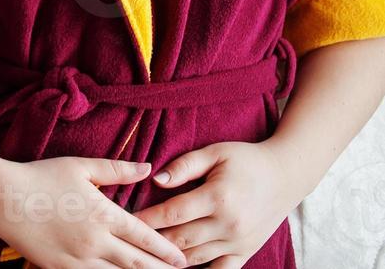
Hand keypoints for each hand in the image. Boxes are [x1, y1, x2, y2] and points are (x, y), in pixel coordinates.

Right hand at [0, 157, 187, 268]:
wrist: (0, 197)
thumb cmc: (40, 176)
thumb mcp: (79, 167)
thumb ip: (116, 169)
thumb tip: (148, 168)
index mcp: (104, 214)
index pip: (146, 237)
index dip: (167, 250)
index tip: (182, 258)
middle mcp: (96, 241)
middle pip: (138, 263)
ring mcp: (78, 258)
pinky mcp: (60, 268)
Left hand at [134, 140, 298, 267]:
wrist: (286, 176)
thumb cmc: (246, 160)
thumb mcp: (214, 153)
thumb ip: (184, 165)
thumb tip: (156, 179)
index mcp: (218, 197)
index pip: (172, 213)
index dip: (146, 219)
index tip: (125, 220)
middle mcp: (229, 224)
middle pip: (180, 240)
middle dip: (152, 241)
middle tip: (129, 239)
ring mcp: (239, 242)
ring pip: (195, 258)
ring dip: (170, 259)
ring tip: (147, 254)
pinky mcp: (246, 252)